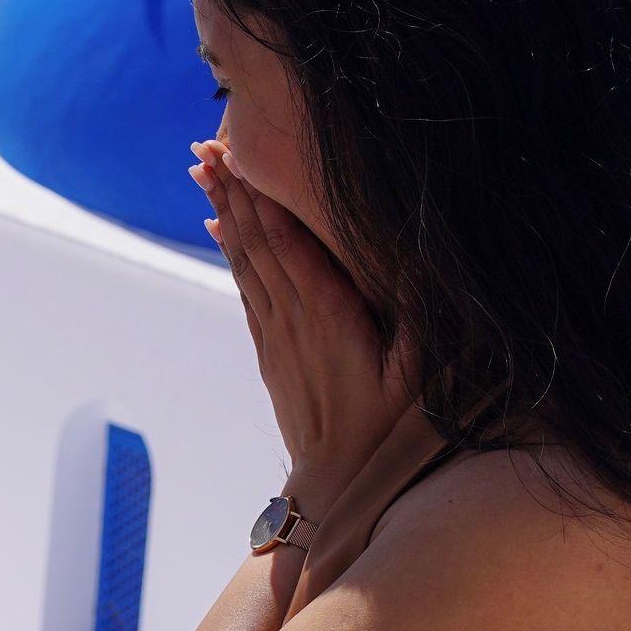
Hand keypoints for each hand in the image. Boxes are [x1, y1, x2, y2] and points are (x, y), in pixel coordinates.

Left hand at [191, 142, 414, 518]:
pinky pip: (246, 287)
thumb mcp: (420, 376)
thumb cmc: (390, 431)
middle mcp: (291, 317)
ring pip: (243, 259)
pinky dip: (232, 251)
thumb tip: (426, 262)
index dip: (261, 194)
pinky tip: (221, 228)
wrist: (337, 488)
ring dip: (224, 212)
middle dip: (232, 189)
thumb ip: (422, 318)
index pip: (285, 240)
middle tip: (206, 143)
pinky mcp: (271, 351)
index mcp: (325, 313)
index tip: (238, 151)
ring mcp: (276, 334)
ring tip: (204, 169)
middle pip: (254, 240)